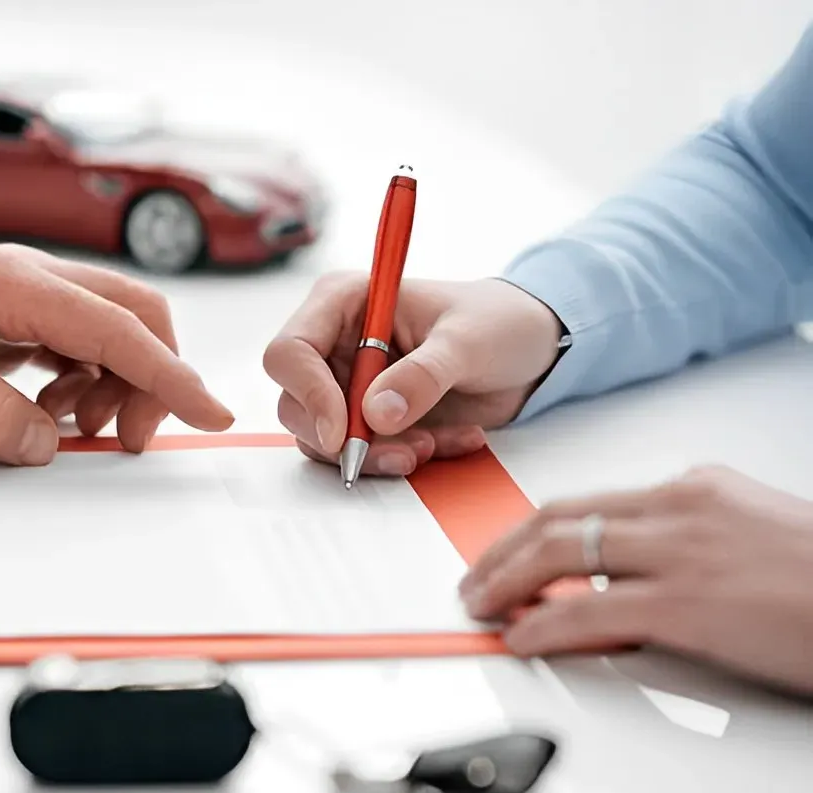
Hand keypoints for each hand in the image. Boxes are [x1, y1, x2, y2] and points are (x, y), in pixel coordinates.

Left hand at [0, 243, 233, 463]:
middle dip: (151, 378)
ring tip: (74, 431)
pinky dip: (80, 381)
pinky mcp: (3, 317)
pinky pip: (70, 343)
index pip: (120, 328)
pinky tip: (50, 412)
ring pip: (104, 331)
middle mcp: (23, 278)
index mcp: (10, 284)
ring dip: (112, 383)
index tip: (212, 413)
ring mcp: (15, 294)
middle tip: (127, 440)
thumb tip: (48, 441)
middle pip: (130, 315)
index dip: (172, 376)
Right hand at [262, 273, 563, 474]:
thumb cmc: (499, 322)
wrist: (533, 349)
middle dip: (346, 438)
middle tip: (404, 452)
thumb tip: (376, 414)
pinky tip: (451, 441)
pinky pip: (363, 452)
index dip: (308, 394)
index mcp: (343, 303)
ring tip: (434, 446)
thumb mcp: (468, 341)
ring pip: (325, 437)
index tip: (343, 433)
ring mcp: (348, 384)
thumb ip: (423, 375)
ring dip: (378, 454)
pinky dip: (402, 457)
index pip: (290, 351)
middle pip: (296, 404)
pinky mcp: (369, 418)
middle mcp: (334, 344)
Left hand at [460, 465, 812, 694]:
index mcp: (699, 488)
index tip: (509, 549)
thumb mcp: (752, 537)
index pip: (592, 500)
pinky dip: (540, 624)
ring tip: (480, 605)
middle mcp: (682, 508)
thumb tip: (634, 574)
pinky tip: (520, 637)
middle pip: (560, 517)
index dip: (535, 528)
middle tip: (474, 577)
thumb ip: (692, 542)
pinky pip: (586, 612)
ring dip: (504, 580)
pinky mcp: (688, 604)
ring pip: (560, 552)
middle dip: (502, 548)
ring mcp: (682, 553)